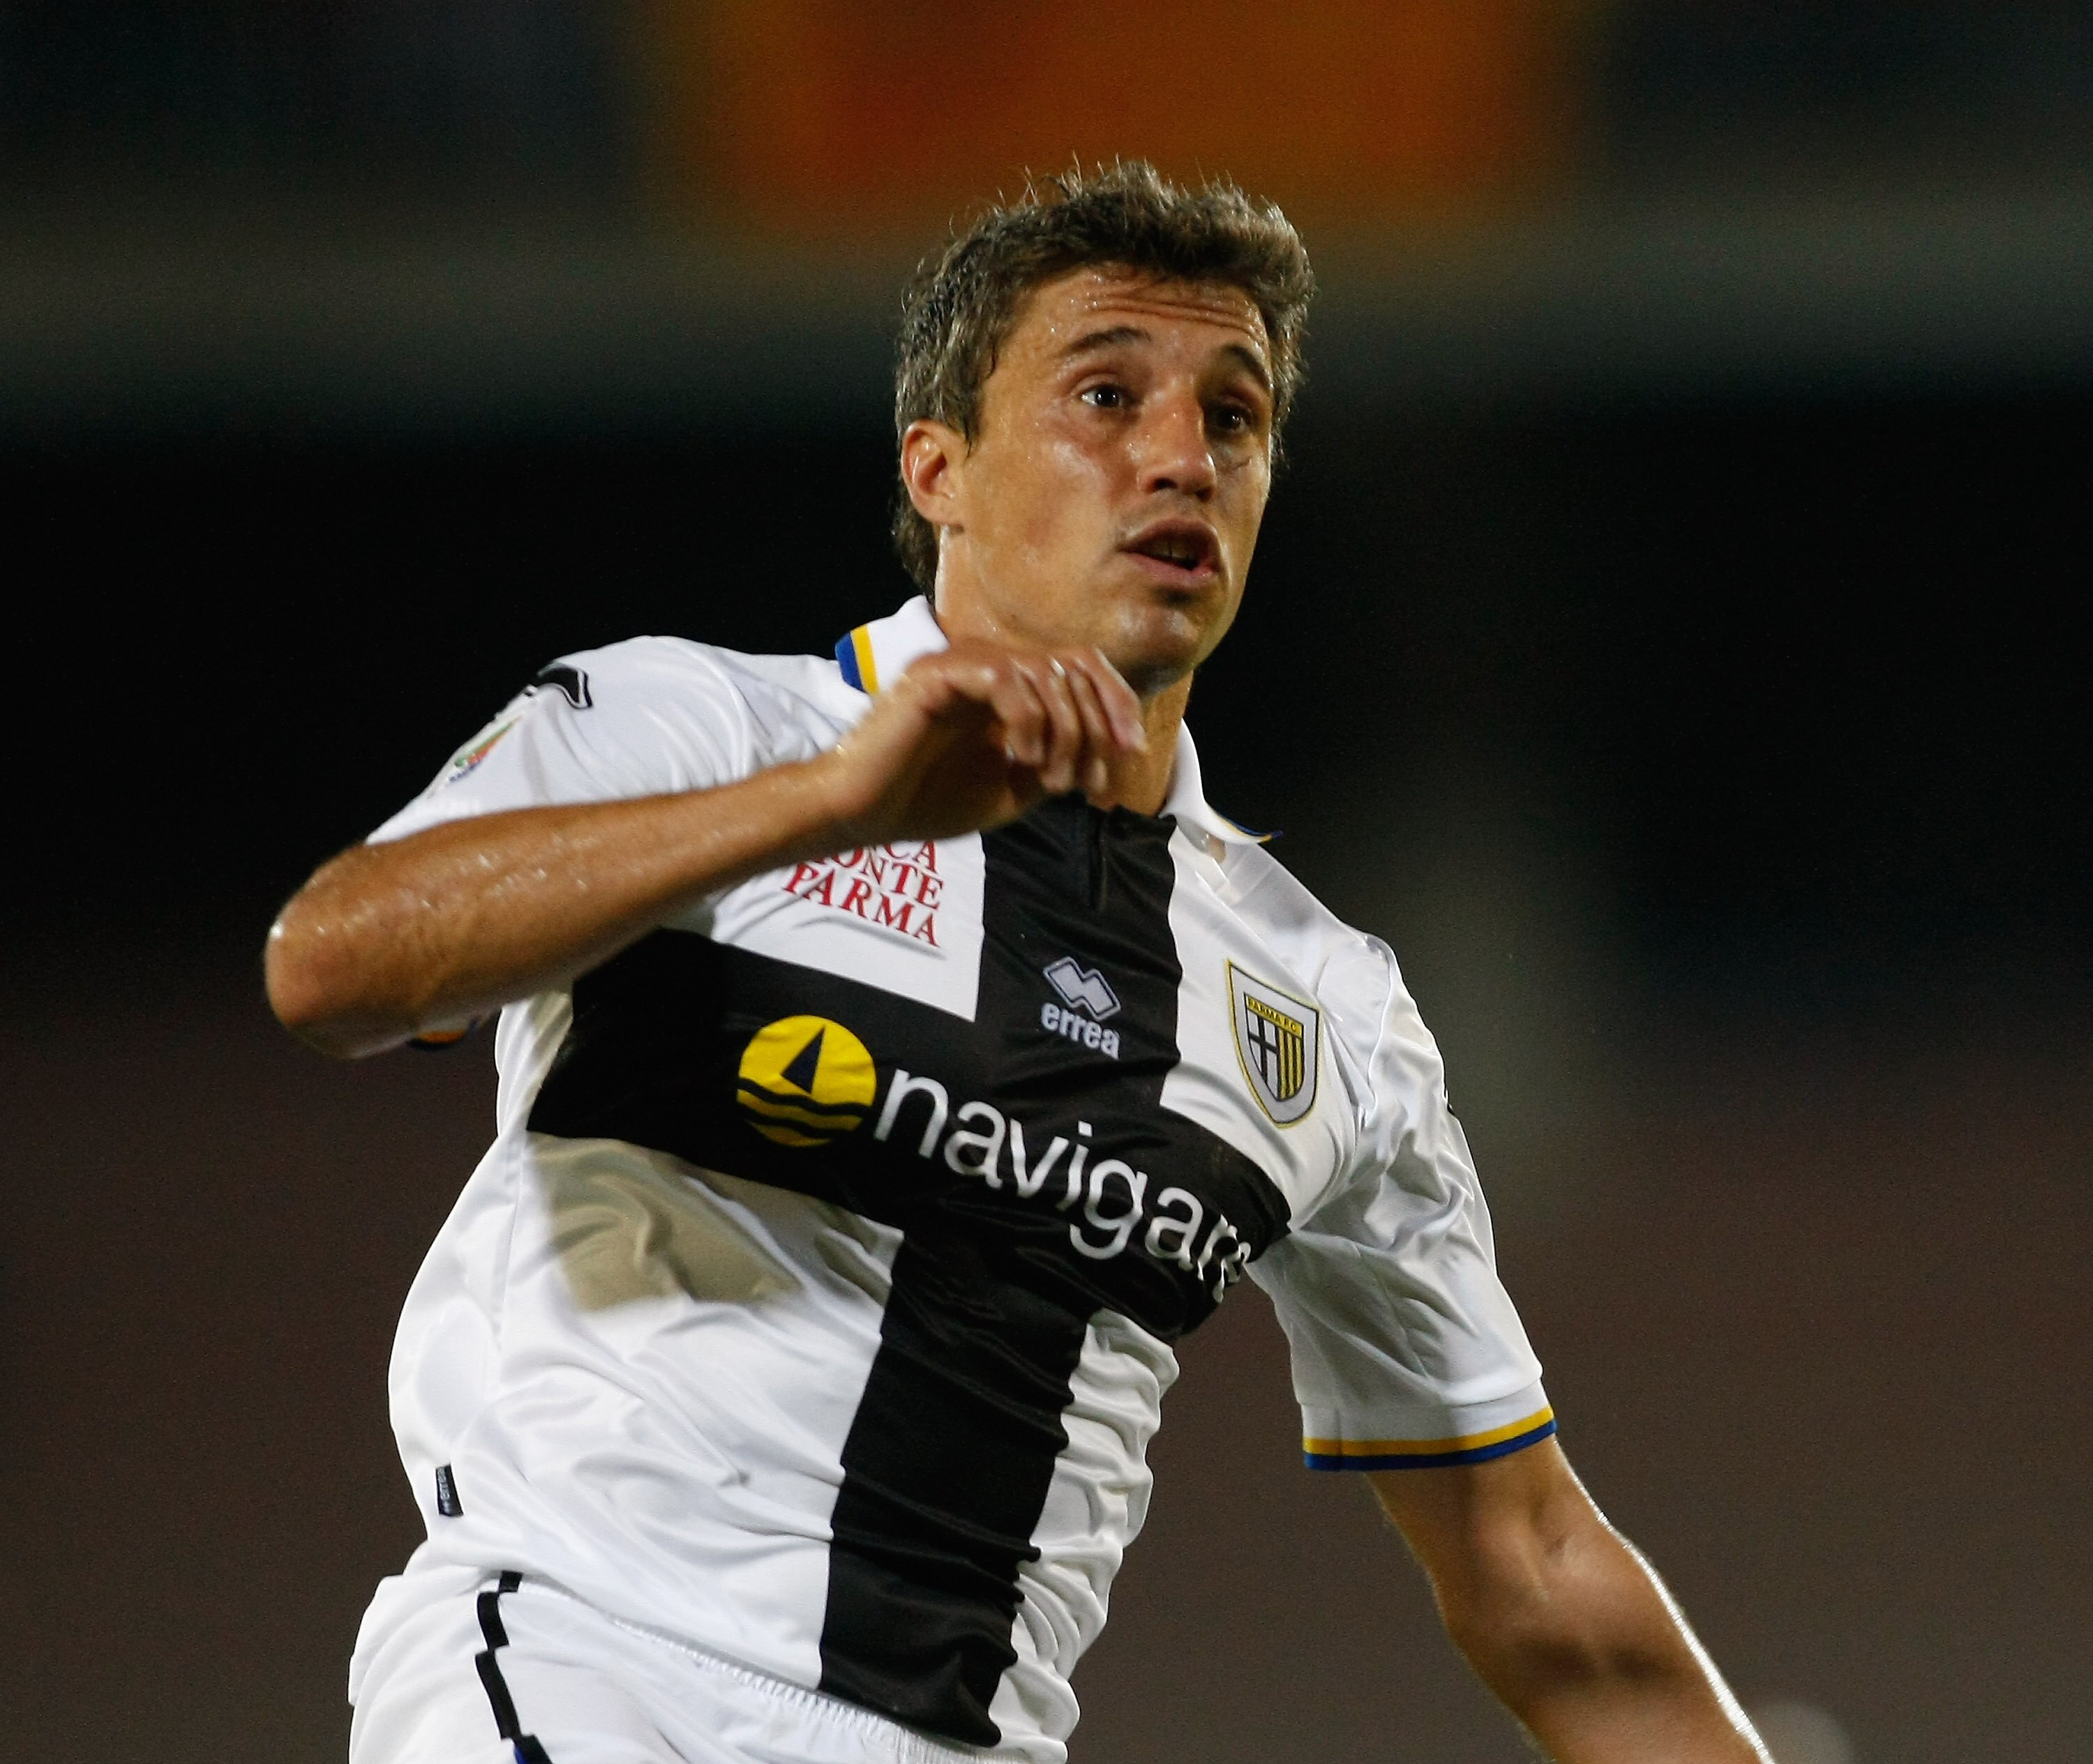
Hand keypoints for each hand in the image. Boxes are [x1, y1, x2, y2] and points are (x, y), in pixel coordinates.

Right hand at [814, 641, 1146, 844]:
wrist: (864, 815)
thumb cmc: (928, 801)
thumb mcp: (1013, 789)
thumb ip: (1057, 764)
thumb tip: (1105, 751)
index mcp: (1009, 687)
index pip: (1081, 668)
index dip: (1116, 703)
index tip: (1130, 752)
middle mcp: (988, 665)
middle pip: (1073, 664)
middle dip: (1099, 722)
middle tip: (1093, 779)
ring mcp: (961, 664)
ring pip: (1044, 670)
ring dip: (1064, 729)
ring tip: (1051, 778)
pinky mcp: (936, 673)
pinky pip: (1004, 677)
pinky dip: (1028, 719)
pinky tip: (1022, 758)